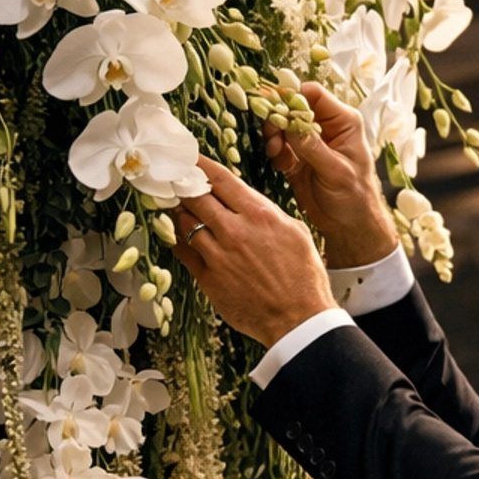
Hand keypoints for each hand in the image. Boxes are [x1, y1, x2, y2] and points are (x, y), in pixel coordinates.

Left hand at [174, 158, 336, 346]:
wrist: (298, 319)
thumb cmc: (304, 276)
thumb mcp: (295, 232)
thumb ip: (266, 212)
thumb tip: (245, 202)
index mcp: (259, 214)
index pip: (220, 178)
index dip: (199, 165)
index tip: (189, 159)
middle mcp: (235, 231)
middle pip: (195, 196)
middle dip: (183, 185)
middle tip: (174, 179)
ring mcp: (218, 255)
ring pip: (184, 222)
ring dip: (179, 212)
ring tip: (177, 207)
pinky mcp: (208, 279)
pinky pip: (183, 252)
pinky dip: (179, 240)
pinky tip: (179, 236)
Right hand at [263, 82, 398, 266]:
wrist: (349, 225)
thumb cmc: (354, 197)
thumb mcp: (335, 171)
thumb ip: (312, 146)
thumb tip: (290, 122)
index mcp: (343, 122)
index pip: (314, 94)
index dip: (292, 96)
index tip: (274, 108)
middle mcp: (326, 126)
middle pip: (293, 107)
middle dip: (278, 118)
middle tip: (272, 135)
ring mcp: (310, 141)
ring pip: (282, 125)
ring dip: (274, 136)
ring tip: (276, 152)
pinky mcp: (297, 157)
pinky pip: (279, 145)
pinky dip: (275, 152)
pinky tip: (281, 165)